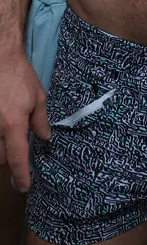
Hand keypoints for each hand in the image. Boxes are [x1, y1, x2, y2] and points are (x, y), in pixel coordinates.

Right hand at [0, 51, 50, 191]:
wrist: (0, 58)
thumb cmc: (19, 76)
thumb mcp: (37, 97)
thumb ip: (40, 121)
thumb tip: (44, 138)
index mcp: (13, 124)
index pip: (17, 158)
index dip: (21, 176)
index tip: (23, 186)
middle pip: (1, 158)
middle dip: (11, 159)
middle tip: (20, 151)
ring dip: (2, 149)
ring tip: (10, 134)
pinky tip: (3, 127)